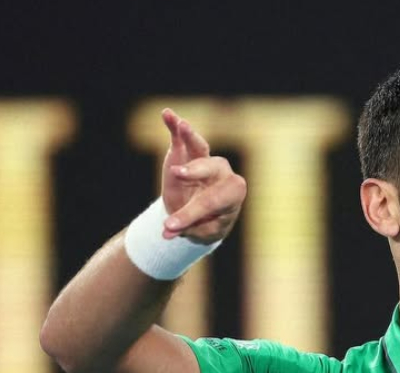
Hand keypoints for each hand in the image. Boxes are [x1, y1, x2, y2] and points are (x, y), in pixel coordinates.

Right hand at [159, 108, 246, 242]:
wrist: (204, 216)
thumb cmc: (207, 222)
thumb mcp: (201, 229)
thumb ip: (186, 225)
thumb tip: (166, 230)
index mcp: (233, 193)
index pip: (213, 200)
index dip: (191, 212)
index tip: (171, 226)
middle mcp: (223, 173)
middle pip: (210, 169)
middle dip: (193, 173)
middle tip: (177, 174)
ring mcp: (206, 160)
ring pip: (201, 146)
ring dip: (190, 135)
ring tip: (181, 126)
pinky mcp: (190, 152)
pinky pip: (184, 138)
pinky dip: (176, 126)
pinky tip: (167, 114)